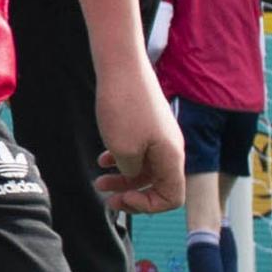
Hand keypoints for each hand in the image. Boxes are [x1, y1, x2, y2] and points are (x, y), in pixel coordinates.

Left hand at [93, 66, 183, 213]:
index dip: (148, 206)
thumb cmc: (123, 106)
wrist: (121, 65)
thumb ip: (131, 171)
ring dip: (124, 178)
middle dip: (132, 194)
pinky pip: (139, 151)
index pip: (172, 197)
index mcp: (172, 157)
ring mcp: (160, 135)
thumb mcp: (123, 149)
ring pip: (146, 168)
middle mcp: (171, 148)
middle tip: (107, 198)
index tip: (122, 198)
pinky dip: (121, 159)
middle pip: (158, 185)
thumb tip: (132, 175)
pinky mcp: (148, 123)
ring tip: (99, 181)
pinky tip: (102, 159)